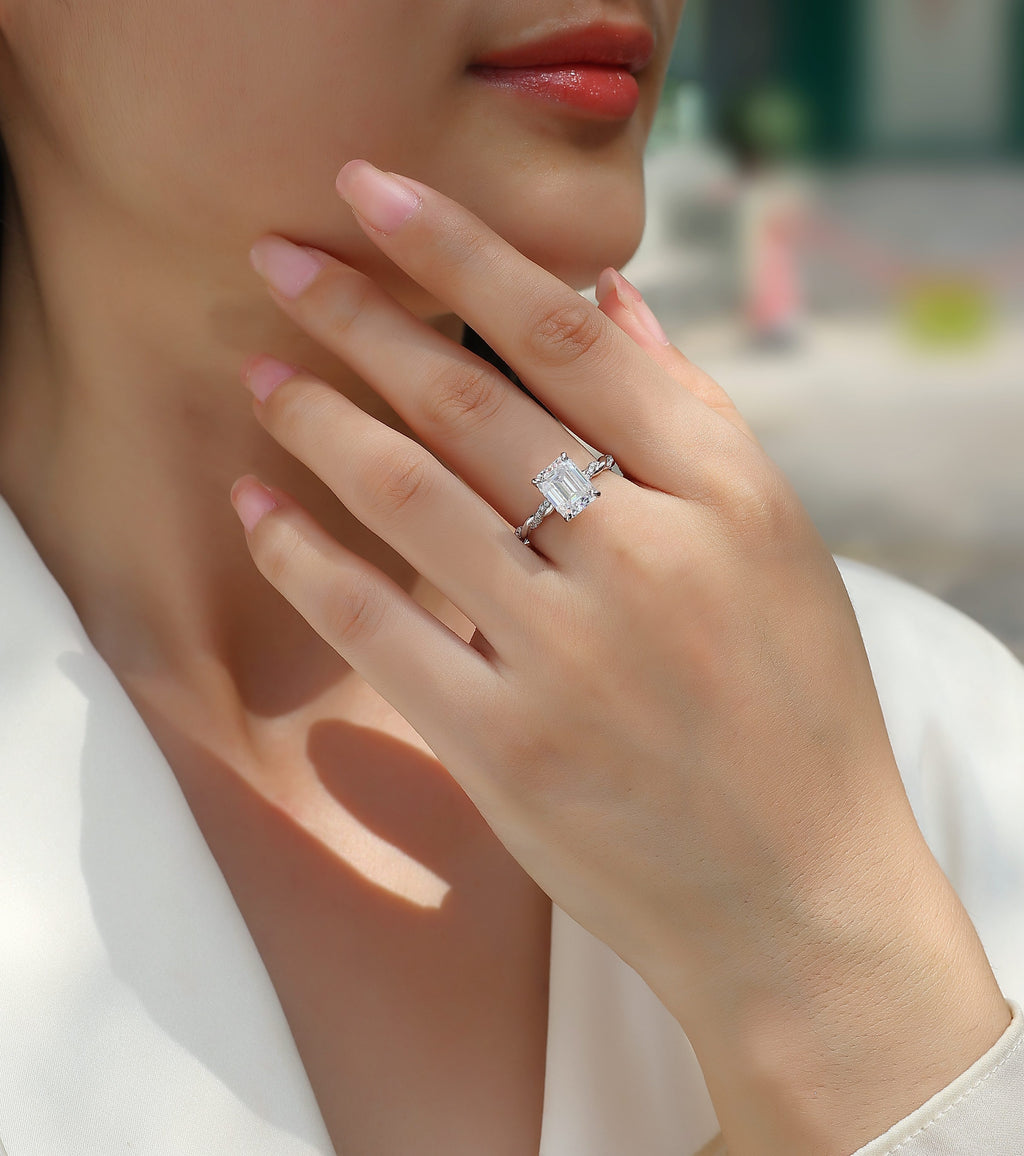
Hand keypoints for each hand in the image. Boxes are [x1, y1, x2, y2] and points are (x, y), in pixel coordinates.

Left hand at [235, 160, 1007, 1152]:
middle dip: (359, 314)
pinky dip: (306, 557)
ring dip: (319, 420)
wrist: (802, 897)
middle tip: (281, 259)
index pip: (571, 335)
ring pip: (410, 496)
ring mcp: (572, 654)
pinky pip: (380, 624)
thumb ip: (691, 420)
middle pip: (468, 399)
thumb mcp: (777, 549)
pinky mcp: (509, 747)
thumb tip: (614, 302)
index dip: (462, 248)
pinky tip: (259, 509)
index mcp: (727, 493)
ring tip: (262, 376)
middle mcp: (649, 556)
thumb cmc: (797, 714)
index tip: (377, 189)